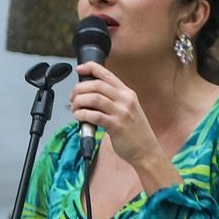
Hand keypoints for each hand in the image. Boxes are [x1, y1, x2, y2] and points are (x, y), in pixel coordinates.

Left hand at [70, 62, 173, 183]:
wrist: (146, 149)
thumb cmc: (134, 131)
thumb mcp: (128, 108)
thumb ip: (113, 99)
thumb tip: (90, 94)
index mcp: (127, 93)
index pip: (107, 74)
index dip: (91, 68)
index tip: (80, 69)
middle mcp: (125, 99)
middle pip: (97, 85)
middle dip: (80, 89)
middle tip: (73, 97)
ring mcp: (122, 112)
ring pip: (95, 98)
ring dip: (80, 101)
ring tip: (75, 108)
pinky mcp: (116, 125)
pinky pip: (95, 115)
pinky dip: (83, 114)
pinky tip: (79, 117)